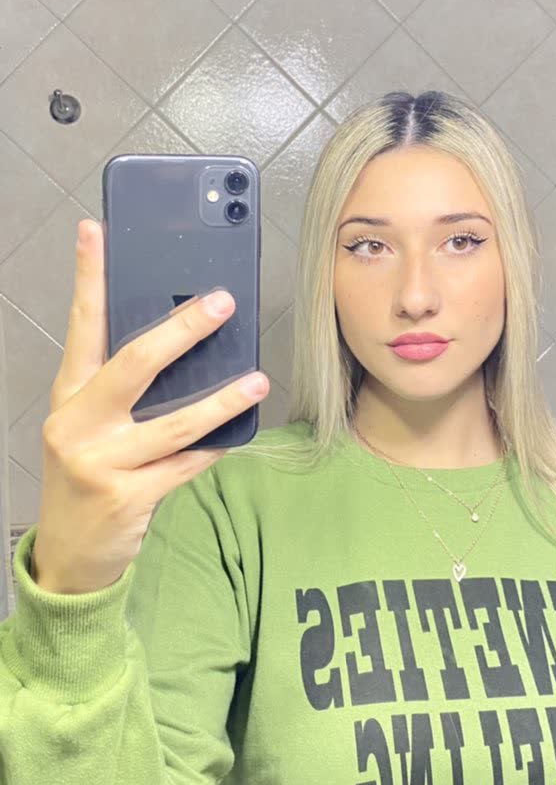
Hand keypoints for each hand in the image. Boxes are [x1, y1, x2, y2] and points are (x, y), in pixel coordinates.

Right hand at [31, 219, 269, 593]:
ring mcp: (100, 461)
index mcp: (70, 395)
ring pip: (174, 422)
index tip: (97, 231)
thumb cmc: (89, 474)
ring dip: (222, 399)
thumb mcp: (91, 425)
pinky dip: (214, 448)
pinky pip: (185, 464)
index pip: (82, 326)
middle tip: (222, 303)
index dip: (90, 277)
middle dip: (182, 330)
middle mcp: (78, 423)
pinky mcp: (127, 496)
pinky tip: (236, 436)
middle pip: (135, 363)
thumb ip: (123, 389)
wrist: (69, 553)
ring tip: (257, 380)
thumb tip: (183, 344)